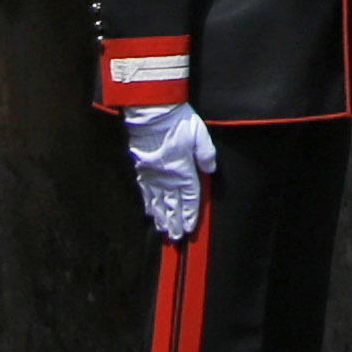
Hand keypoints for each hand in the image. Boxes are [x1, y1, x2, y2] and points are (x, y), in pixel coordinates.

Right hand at [123, 103, 215, 239]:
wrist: (151, 114)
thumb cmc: (177, 123)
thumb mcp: (200, 135)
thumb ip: (207, 155)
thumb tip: (210, 170)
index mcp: (183, 170)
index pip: (189, 197)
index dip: (190, 214)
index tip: (190, 227)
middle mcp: (167, 176)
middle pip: (172, 204)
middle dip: (175, 222)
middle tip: (176, 237)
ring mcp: (152, 174)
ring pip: (158, 201)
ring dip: (162, 217)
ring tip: (164, 230)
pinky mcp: (142, 169)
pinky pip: (146, 191)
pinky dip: (149, 204)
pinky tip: (150, 212)